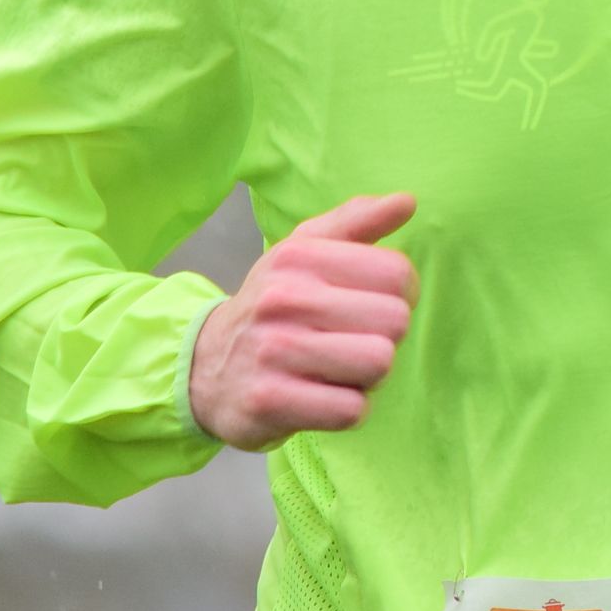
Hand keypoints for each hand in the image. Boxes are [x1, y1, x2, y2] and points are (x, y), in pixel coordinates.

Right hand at [189, 191, 417, 450]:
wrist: (202, 364)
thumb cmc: (272, 305)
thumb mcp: (303, 251)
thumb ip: (357, 222)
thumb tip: (408, 201)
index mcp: (299, 256)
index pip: (397, 273)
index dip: (400, 296)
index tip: (371, 305)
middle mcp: (284, 297)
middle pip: (395, 321)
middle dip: (383, 338)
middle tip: (349, 341)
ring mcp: (274, 350)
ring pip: (378, 364)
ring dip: (368, 376)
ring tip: (337, 369)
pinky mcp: (269, 401)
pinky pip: (351, 409)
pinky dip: (347, 408)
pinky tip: (321, 397)